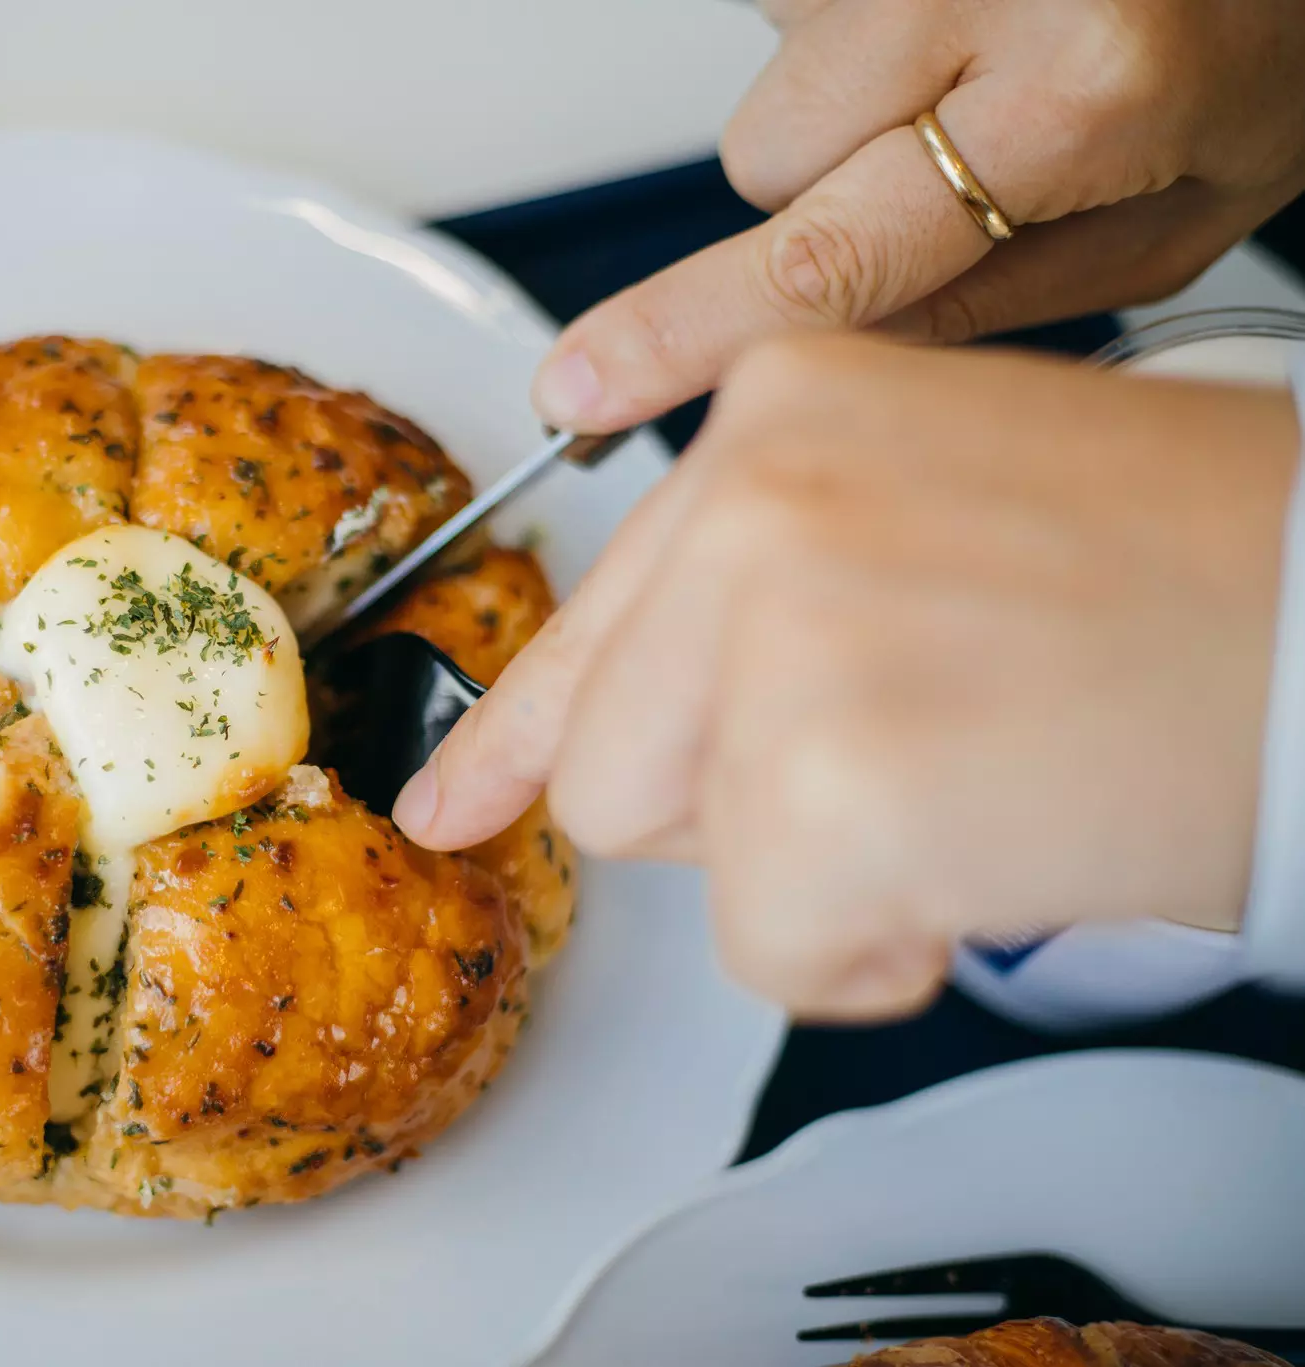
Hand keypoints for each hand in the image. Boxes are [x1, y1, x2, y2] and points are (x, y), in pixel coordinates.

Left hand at [397, 336, 1300, 1017]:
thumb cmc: (1199, 587)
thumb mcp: (936, 515)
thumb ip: (758, 595)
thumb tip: (593, 740)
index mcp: (783, 404)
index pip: (590, 607)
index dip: (521, 726)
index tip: (457, 795)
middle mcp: (758, 492)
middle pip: (606, 757)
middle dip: (737, 809)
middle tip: (915, 759)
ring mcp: (784, 627)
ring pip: (674, 849)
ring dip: (814, 870)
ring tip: (978, 786)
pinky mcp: (830, 777)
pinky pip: (771, 945)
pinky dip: (875, 947)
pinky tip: (997, 853)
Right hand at [532, 0, 1304, 433]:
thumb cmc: (1264, 35)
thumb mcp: (1170, 220)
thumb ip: (979, 301)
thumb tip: (817, 355)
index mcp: (1085, 83)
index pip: (828, 254)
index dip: (684, 334)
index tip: (582, 390)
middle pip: (765, 153)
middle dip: (828, 176)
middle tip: (961, 133)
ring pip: (774, 70)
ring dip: (853, 83)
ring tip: (991, 43)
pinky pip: (791, 3)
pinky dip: (858, 23)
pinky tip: (965, 11)